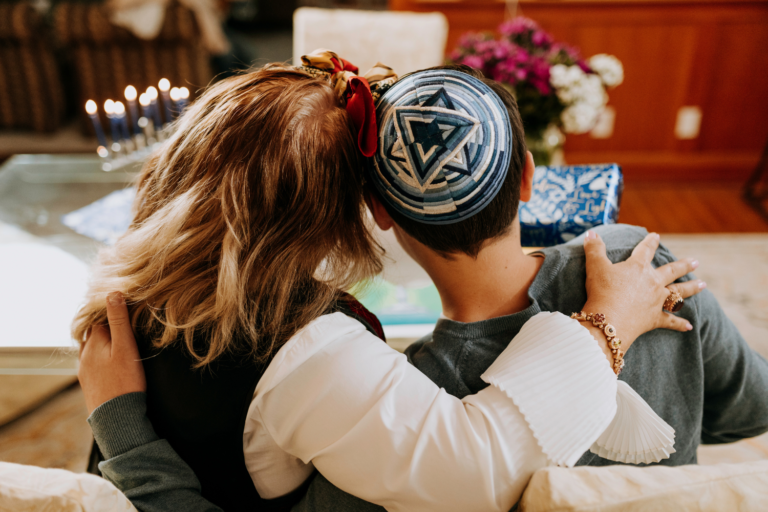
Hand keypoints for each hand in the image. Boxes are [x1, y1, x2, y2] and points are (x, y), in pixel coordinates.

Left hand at [78, 292, 145, 413]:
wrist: (115, 418)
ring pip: (91, 346)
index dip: (115, 311)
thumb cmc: (125, 382)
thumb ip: (119, 320)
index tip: (130, 309)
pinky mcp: (88, 381)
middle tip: (126, 323)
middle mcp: (85, 353)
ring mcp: (84, 368)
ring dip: (103, 341)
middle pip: (94, 330)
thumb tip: (112, 292)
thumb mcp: (126, 348)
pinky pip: (92, 361)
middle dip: (107, 325)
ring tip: (119, 340)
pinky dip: (100, 356)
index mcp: (94, 341)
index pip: (102, 316)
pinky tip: (111, 361)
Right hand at [581, 231, 704, 355]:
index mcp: (638, 267)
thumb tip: (591, 233)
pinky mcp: (655, 319)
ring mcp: (657, 301)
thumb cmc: (601, 292)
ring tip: (703, 284)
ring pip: (678, 293)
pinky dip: (680, 324)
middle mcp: (652, 282)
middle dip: (684, 265)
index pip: (645, 250)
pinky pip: (670, 321)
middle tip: (695, 262)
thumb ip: (594, 248)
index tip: (656, 236)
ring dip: (691, 288)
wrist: (608, 321)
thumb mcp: (594, 266)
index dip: (650, 242)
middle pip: (671, 271)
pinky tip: (689, 326)